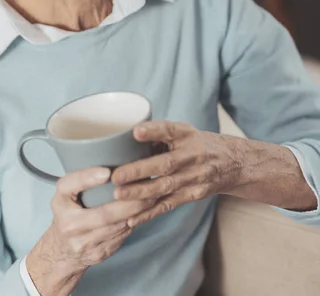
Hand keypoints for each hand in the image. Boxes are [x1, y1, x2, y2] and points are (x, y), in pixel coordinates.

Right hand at [26, 166, 156, 293]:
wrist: (62, 250)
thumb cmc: (68, 212)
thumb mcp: (66, 192)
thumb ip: (82, 178)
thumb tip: (114, 164)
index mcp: (60, 203)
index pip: (71, 186)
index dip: (89, 178)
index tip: (108, 172)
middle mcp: (69, 225)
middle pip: (104, 214)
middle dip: (129, 202)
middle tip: (147, 188)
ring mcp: (84, 243)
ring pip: (117, 227)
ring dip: (137, 212)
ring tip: (151, 198)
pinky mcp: (99, 253)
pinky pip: (120, 237)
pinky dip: (134, 223)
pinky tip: (144, 212)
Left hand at [111, 121, 241, 227]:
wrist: (233, 162)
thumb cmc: (198, 143)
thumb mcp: (184, 132)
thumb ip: (159, 135)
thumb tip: (125, 141)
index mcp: (187, 135)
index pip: (170, 130)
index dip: (153, 131)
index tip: (136, 132)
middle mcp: (193, 155)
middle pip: (165, 164)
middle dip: (139, 171)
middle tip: (116, 176)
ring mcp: (194, 177)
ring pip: (165, 187)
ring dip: (141, 193)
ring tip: (118, 195)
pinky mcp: (193, 195)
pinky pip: (168, 205)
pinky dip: (149, 213)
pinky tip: (132, 218)